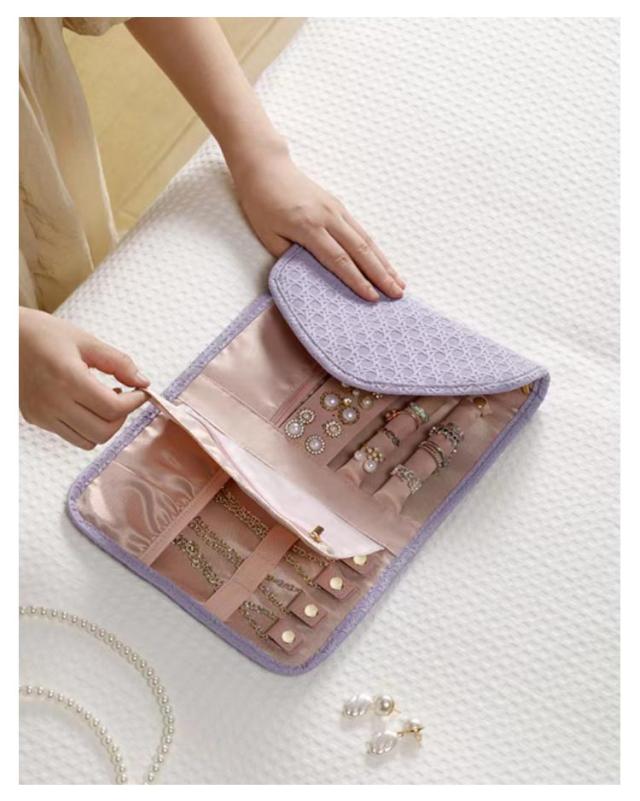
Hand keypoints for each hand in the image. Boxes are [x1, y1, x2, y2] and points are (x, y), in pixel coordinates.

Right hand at [19, 308, 149, 449]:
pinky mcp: (36, 419)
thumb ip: (119, 362)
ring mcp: (42, 414)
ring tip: (105, 401)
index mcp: (67, 378)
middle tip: (124, 397)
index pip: (113, 408)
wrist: (7, 339)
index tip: (141, 392)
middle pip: (104, 431)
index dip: (134, 403)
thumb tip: (143, 382)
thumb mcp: (86, 341)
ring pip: (89, 441)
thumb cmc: (45, 335)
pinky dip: (87, 428)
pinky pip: (72, 437)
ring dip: (105, 426)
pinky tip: (87, 406)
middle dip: (122, 417)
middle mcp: (52, 401)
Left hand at [232, 152, 405, 301]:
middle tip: (397, 294)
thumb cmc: (261, 202)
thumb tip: (311, 276)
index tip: (372, 297)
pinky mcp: (339, 206)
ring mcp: (336, 210)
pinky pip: (361, 231)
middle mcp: (328, 217)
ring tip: (399, 282)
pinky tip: (384, 262)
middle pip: (360, 251)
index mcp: (308, 227)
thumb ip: (290, 257)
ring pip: (366, 240)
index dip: (357, 281)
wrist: (266, 166)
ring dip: (384, 263)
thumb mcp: (268, 235)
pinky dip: (376, 249)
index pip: (338, 259)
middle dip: (381, 275)